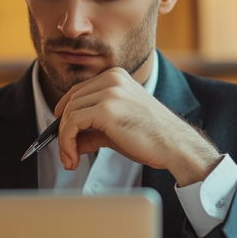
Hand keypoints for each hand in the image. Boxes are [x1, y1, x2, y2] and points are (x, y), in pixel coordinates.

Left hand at [53, 67, 222, 186]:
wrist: (173, 145)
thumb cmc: (149, 137)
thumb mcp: (115, 128)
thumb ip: (91, 129)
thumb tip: (68, 141)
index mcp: (115, 76)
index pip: (78, 92)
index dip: (65, 115)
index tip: (62, 136)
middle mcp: (112, 78)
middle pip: (70, 102)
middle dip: (63, 131)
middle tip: (66, 155)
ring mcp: (109, 92)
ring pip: (69, 114)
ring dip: (64, 141)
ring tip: (70, 160)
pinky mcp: (106, 109)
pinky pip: (72, 124)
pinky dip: (67, 143)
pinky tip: (74, 158)